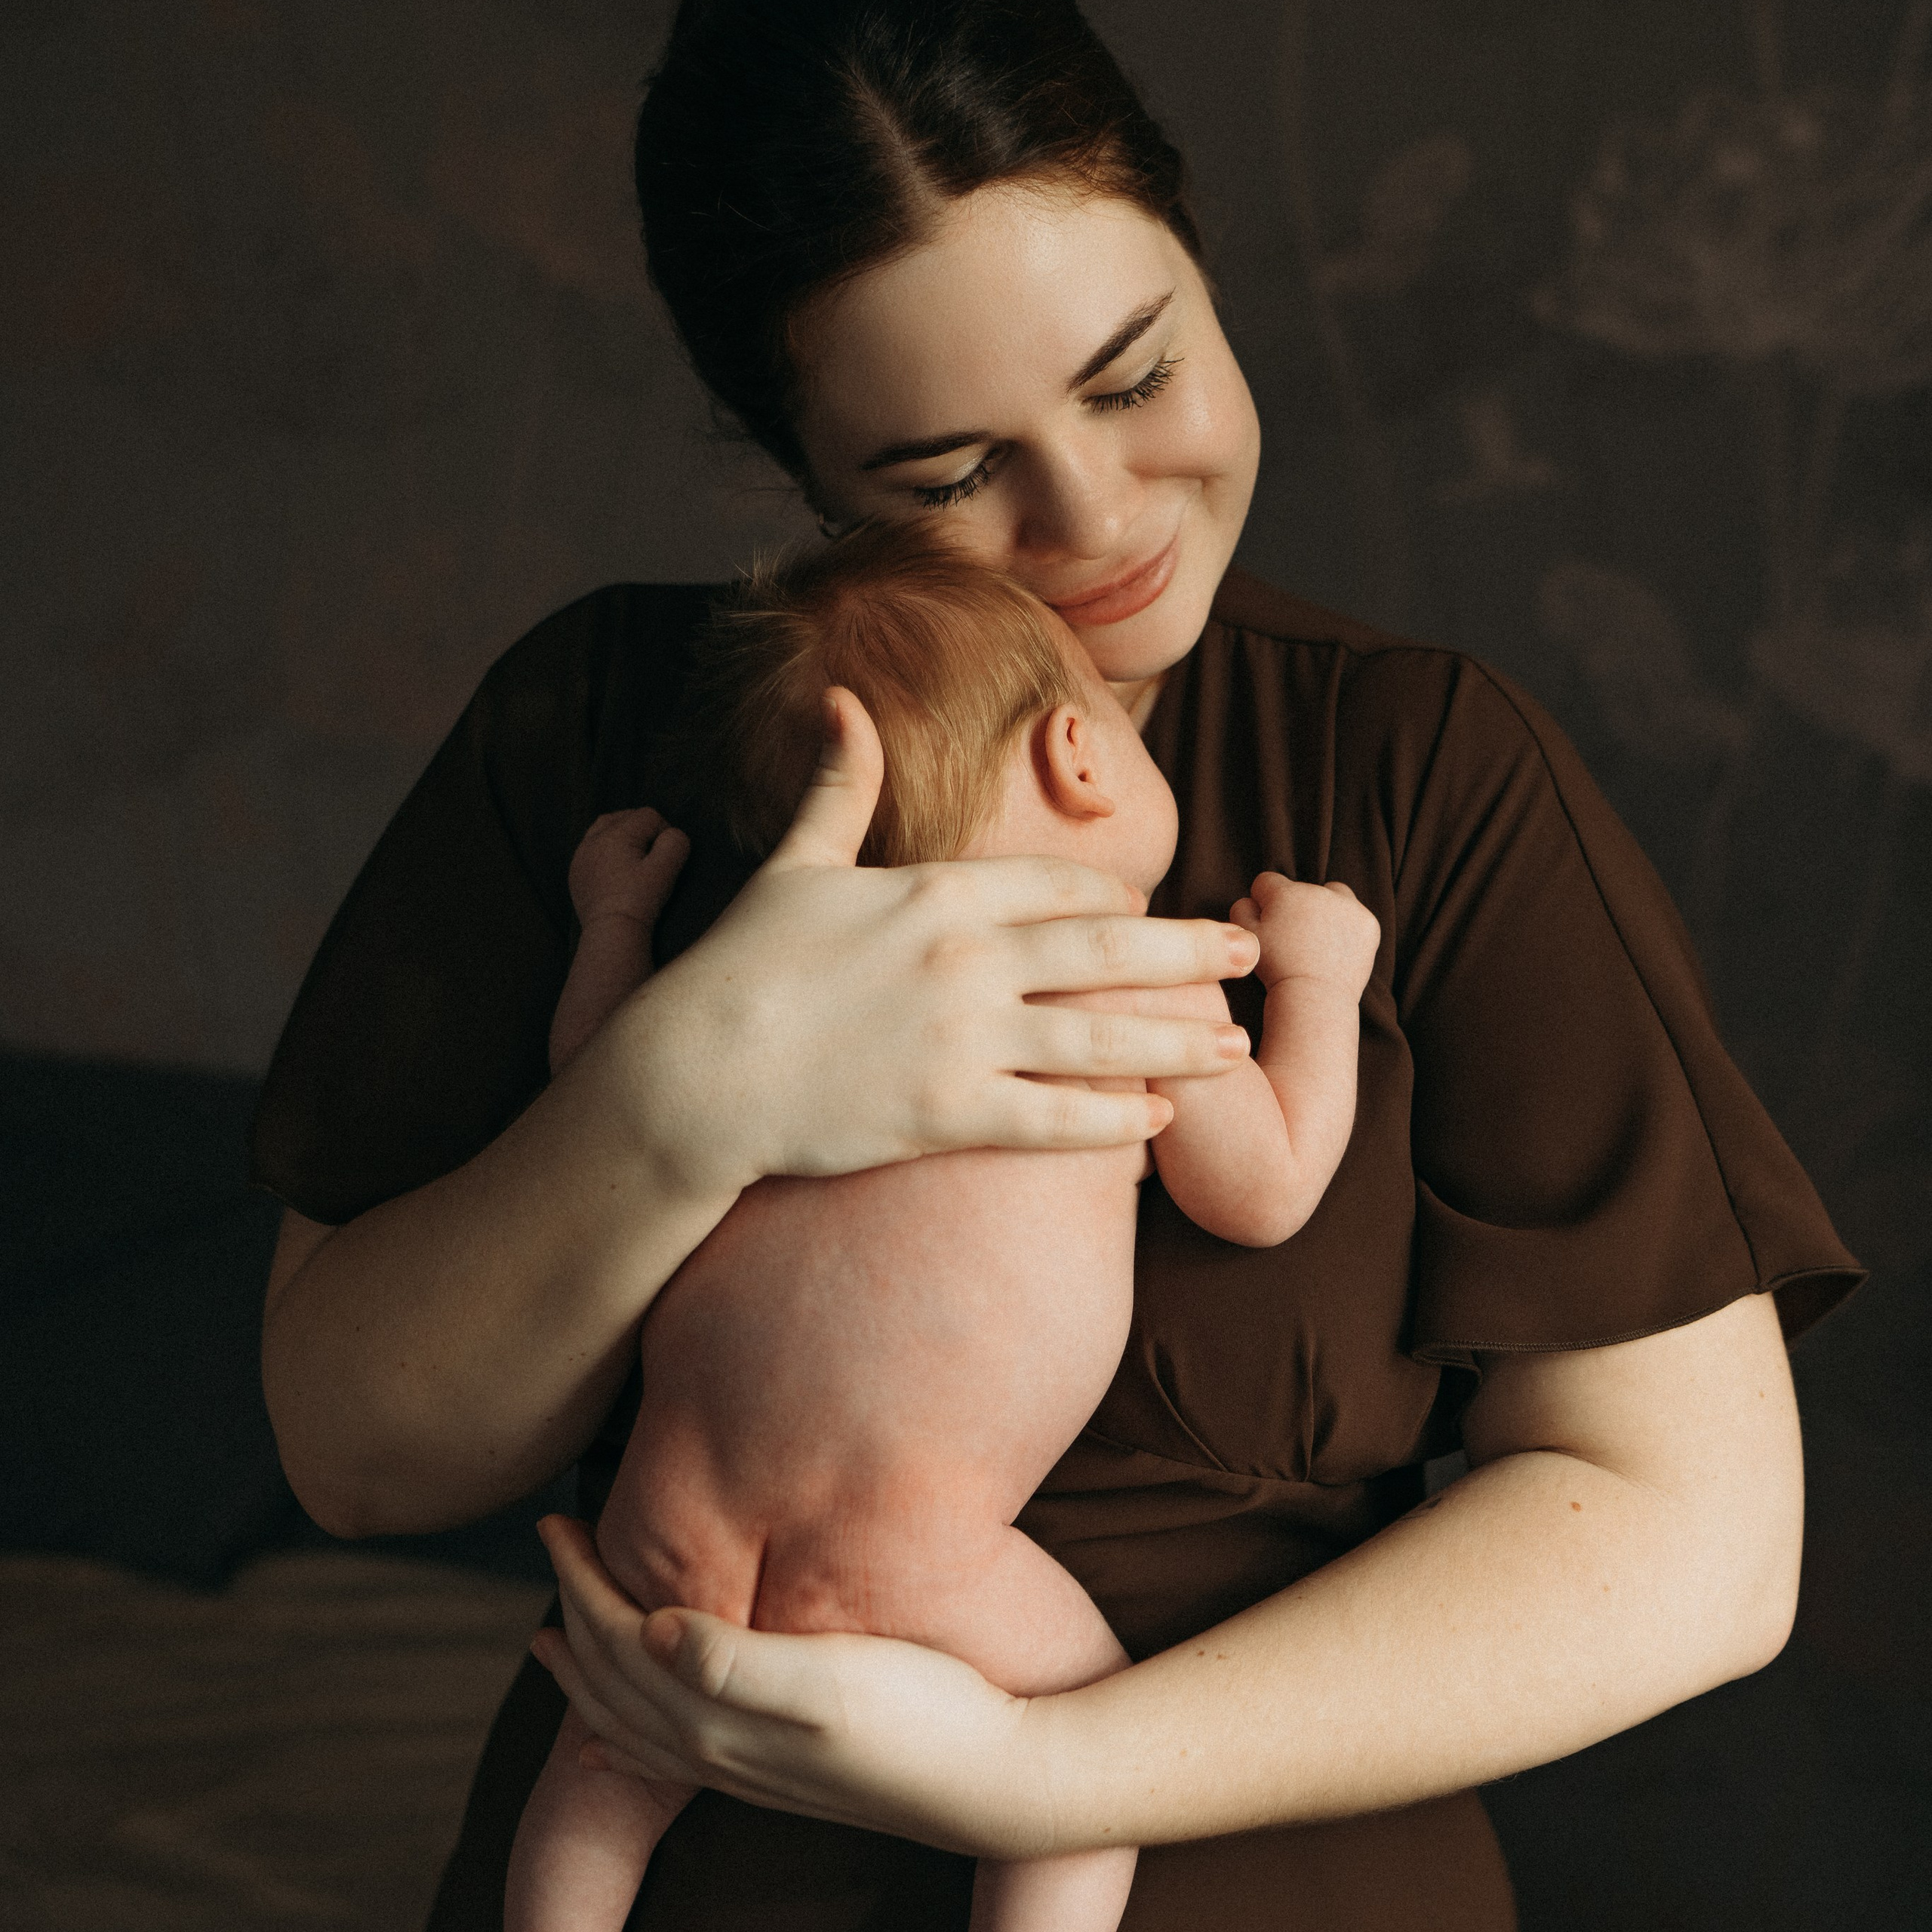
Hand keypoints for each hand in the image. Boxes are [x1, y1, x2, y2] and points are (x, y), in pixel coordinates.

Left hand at [529, 1517, 1058, 1859]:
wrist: (1002, 1781)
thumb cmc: (930, 1712)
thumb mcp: (834, 1679)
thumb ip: (738, 1662)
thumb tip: (653, 1626)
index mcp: (725, 1719)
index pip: (620, 1643)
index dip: (580, 1580)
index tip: (555, 1522)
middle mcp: (724, 1750)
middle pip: (613, 1680)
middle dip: (572, 1611)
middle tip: (550, 1540)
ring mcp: (750, 1767)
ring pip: (634, 1720)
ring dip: (588, 1672)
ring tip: (554, 1635)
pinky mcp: (780, 1770)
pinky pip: (669, 1752)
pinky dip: (626, 1733)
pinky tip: (619, 1730)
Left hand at [566, 807, 690, 930]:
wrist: (611, 932)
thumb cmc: (639, 900)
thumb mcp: (665, 870)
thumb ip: (675, 843)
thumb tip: (672, 835)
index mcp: (615, 834)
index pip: (648, 816)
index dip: (664, 831)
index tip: (666, 856)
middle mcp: (593, 839)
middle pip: (622, 817)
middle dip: (641, 829)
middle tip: (652, 854)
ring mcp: (580, 856)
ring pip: (603, 829)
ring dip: (621, 836)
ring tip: (634, 857)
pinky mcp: (576, 873)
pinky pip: (591, 849)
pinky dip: (605, 850)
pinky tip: (616, 870)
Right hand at [602, 687, 1260, 1196]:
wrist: (691, 1075)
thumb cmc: (739, 966)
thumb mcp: (792, 863)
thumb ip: (838, 786)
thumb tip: (840, 699)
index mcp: (936, 892)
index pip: (1057, 883)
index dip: (1113, 894)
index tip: (1149, 904)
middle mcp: (966, 961)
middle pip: (1105, 949)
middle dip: (1187, 950)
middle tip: (1248, 949)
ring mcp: (962, 1040)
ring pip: (1099, 1038)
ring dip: (1176, 1040)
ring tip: (1234, 1046)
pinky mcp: (948, 1114)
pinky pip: (1054, 1120)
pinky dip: (1114, 1120)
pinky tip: (1158, 1117)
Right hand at [1228, 874, 1378, 998]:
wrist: (1315, 999)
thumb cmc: (1276, 971)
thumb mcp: (1247, 939)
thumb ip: (1241, 910)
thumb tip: (1251, 900)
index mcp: (1285, 893)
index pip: (1267, 882)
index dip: (1263, 902)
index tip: (1268, 923)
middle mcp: (1319, 892)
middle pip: (1302, 889)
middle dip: (1296, 907)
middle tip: (1294, 939)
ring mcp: (1348, 906)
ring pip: (1333, 894)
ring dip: (1325, 908)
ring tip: (1318, 940)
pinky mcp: (1368, 923)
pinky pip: (1355, 915)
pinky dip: (1348, 927)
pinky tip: (1337, 949)